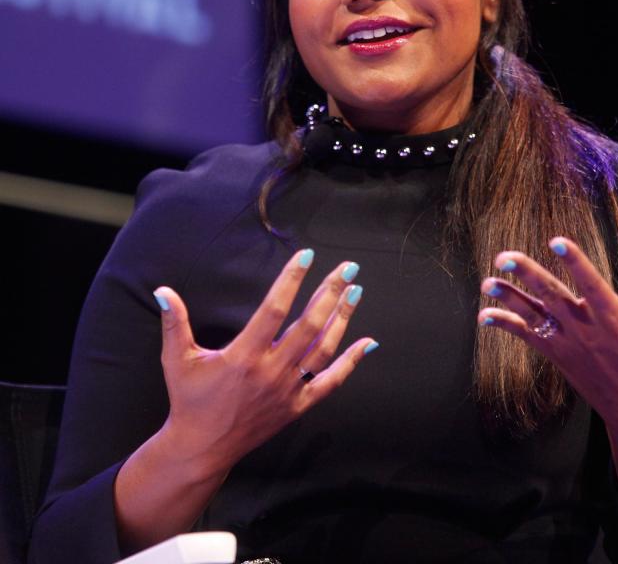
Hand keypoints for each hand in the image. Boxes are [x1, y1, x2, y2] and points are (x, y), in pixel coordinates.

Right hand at [152, 249, 376, 477]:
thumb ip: (174, 323)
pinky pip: (331, 383)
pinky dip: (351, 363)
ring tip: (356, 292)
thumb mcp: (176, 360)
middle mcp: (271, 371)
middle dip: (330, 293)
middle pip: (309, 325)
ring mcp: (288, 390)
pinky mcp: (298, 406)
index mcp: (243, 356)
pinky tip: (368, 343)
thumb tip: (163, 290)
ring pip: (324, 350)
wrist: (201, 449)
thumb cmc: (189, 400)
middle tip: (348, 268)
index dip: (292, 280)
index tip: (308, 256)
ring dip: (342, 319)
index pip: (274, 309)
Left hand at [477, 236, 617, 437]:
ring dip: (508, 298)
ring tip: (486, 282)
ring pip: (534, 314)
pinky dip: (505, 325)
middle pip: (552, 295)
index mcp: (613, 317)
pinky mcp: (556, 353)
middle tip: (503, 256)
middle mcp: (585, 328)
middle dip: (527, 275)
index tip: (558, 240)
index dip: (576, 262)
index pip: (591, 284)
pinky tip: (484, 316)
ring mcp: (567, 341)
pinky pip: (526, 337)